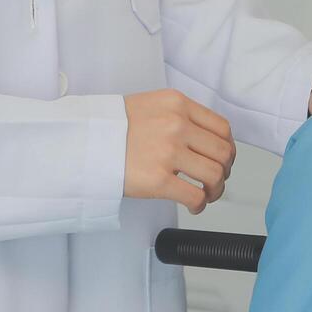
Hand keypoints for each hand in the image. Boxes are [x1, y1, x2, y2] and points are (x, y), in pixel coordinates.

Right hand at [123, 89, 236, 213]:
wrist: (83, 142)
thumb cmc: (112, 128)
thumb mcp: (150, 106)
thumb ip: (179, 117)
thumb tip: (205, 140)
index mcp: (176, 104)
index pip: (222, 128)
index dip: (227, 148)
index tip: (223, 160)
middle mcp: (176, 125)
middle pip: (222, 153)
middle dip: (225, 171)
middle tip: (215, 181)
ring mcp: (168, 152)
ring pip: (214, 175)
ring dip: (215, 190)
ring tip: (205, 195)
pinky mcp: (158, 179)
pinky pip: (195, 196)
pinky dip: (200, 205)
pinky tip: (193, 206)